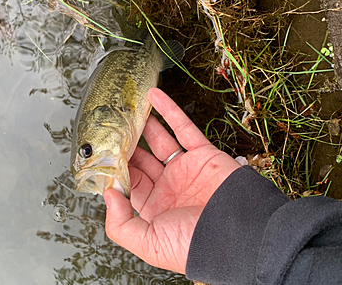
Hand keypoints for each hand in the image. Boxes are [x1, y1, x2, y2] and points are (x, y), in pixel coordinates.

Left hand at [103, 88, 239, 273]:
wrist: (239, 234)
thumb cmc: (195, 245)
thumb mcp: (148, 244)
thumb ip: (120, 224)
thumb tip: (108, 194)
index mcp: (155, 208)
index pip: (129, 183)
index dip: (116, 168)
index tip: (102, 152)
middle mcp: (169, 188)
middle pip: (142, 159)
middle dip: (126, 144)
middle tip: (112, 127)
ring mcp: (186, 169)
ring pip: (160, 140)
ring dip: (144, 124)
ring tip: (128, 110)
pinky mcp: (203, 154)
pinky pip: (183, 127)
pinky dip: (169, 110)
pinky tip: (154, 96)